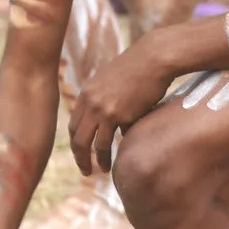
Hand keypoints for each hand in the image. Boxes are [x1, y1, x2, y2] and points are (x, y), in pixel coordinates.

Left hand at [67, 38, 177, 175]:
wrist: (153, 58)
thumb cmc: (139, 69)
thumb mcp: (113, 84)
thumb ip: (108, 103)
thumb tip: (115, 129)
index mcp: (87, 93)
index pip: (74, 123)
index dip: (76, 141)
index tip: (81, 153)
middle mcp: (90, 102)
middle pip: (77, 136)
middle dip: (79, 156)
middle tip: (84, 169)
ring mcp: (103, 109)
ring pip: (91, 143)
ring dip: (94, 160)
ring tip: (99, 170)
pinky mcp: (119, 115)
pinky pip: (109, 141)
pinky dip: (108, 155)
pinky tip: (111, 163)